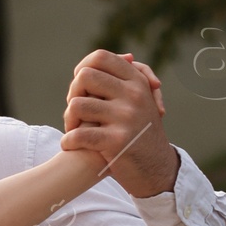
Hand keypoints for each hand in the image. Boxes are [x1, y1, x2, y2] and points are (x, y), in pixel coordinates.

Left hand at [61, 50, 177, 197]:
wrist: (157, 170)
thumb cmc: (142, 134)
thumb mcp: (143, 101)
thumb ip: (129, 80)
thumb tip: (126, 56)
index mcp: (137, 81)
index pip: (101, 57)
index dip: (83, 68)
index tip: (80, 86)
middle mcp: (133, 94)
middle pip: (85, 77)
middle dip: (73, 93)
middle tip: (76, 111)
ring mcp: (126, 117)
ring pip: (77, 105)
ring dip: (68, 119)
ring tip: (72, 129)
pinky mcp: (117, 141)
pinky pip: (80, 134)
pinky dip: (68, 141)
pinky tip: (69, 145)